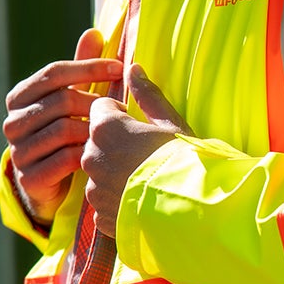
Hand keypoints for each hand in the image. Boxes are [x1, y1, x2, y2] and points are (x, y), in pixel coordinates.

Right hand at [3, 28, 121, 223]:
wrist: (50, 185)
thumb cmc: (65, 134)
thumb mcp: (71, 99)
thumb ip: (80, 69)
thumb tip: (94, 31)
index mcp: (19, 97)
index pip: (54, 72)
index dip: (88, 67)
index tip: (119, 67)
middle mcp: (12, 122)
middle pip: (61, 100)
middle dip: (97, 102)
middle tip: (125, 109)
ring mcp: (18, 151)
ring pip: (63, 129)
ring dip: (95, 130)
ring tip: (117, 131)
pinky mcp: (30, 178)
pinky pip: (65, 159)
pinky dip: (88, 154)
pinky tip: (104, 153)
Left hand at [82, 66, 187, 236]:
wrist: (192, 210)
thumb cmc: (185, 162)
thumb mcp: (171, 123)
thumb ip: (147, 95)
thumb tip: (133, 67)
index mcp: (106, 128)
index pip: (100, 109)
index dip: (120, 115)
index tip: (139, 127)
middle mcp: (92, 157)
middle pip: (96, 142)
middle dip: (115, 145)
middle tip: (145, 156)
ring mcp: (94, 189)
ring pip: (99, 173)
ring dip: (115, 173)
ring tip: (146, 181)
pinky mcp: (101, 216)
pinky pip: (104, 202)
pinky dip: (118, 201)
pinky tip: (142, 202)